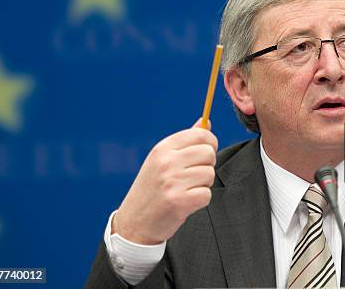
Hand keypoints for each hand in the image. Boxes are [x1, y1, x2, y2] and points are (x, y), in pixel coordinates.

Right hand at [112, 118, 216, 244]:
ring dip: (203, 184)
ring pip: (210, 174)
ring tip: (186, 189)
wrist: (134, 222)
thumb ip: (185, 141)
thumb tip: (205, 122)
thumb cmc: (152, 189)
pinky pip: (206, 194)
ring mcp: (172, 181)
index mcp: (163, 148)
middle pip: (209, 153)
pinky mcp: (179, 201)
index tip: (204, 154)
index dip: (210, 143)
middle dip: (207, 165)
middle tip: (192, 176)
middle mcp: (167, 162)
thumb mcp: (162, 160)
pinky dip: (200, 200)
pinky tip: (186, 202)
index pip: (201, 134)